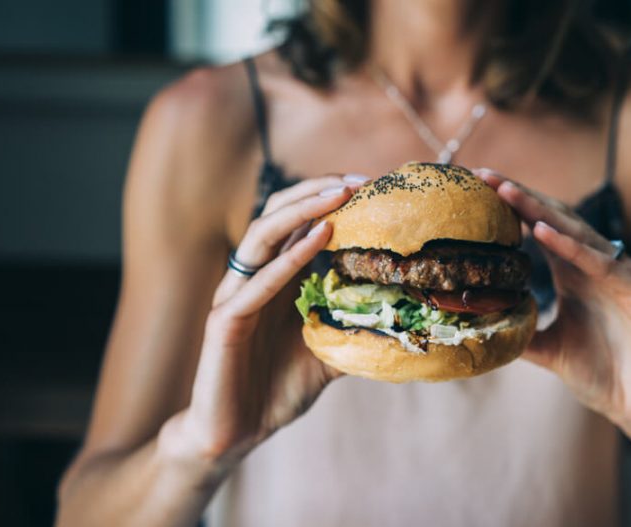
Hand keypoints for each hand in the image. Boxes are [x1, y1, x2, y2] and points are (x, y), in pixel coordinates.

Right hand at [163, 174, 366, 465]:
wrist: (236, 432)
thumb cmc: (277, 388)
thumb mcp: (332, 354)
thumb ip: (359, 332)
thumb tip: (406, 323)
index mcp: (276, 279)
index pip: (299, 224)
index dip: (329, 201)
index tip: (371, 188)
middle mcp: (253, 278)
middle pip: (278, 215)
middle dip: (316, 192)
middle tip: (359, 181)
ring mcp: (235, 297)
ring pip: (262, 236)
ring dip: (301, 211)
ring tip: (339, 195)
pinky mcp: (224, 323)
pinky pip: (255, 284)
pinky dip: (288, 259)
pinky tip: (319, 238)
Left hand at [475, 169, 630, 444]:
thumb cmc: (605, 377)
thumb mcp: (550, 351)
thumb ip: (521, 332)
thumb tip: (478, 324)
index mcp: (577, 275)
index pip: (540, 230)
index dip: (512, 209)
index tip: (477, 189)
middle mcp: (600, 267)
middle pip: (556, 221)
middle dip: (521, 197)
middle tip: (485, 176)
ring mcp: (625, 276)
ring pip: (580, 235)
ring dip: (542, 212)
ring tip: (508, 192)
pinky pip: (606, 265)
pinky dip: (574, 248)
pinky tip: (543, 233)